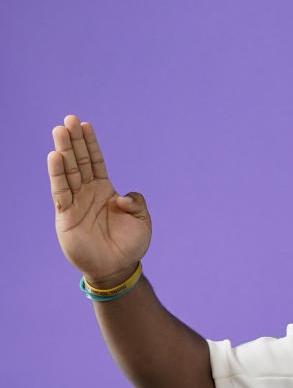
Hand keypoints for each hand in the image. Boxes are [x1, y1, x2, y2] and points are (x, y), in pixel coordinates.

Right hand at [48, 115, 150, 286]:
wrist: (117, 267)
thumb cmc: (130, 244)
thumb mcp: (142, 220)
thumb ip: (137, 203)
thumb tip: (123, 196)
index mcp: (105, 190)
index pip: (95, 162)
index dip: (90, 144)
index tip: (85, 124)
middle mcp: (88, 193)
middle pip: (79, 161)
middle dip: (74, 141)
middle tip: (68, 120)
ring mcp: (75, 203)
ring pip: (68, 172)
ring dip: (63, 152)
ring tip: (59, 132)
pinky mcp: (66, 216)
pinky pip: (61, 192)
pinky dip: (57, 175)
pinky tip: (55, 157)